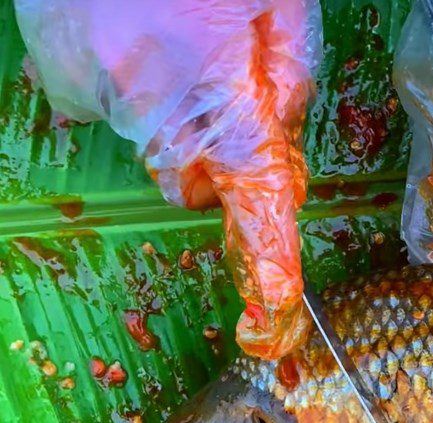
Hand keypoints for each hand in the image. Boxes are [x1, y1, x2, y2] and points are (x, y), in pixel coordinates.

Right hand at [16, 0, 320, 358]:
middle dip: (213, 159)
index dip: (268, 247)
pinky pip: (104, 104)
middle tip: (222, 95)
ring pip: (148, 141)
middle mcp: (143, 97)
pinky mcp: (55, 71)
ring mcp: (90, 86)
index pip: (251, 188)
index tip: (276, 298)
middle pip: (190, 178)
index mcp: (213, 79)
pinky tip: (131, 26)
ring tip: (172, 34)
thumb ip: (289, 71)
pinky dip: (127, 84)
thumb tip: (279, 132)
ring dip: (170, 110)